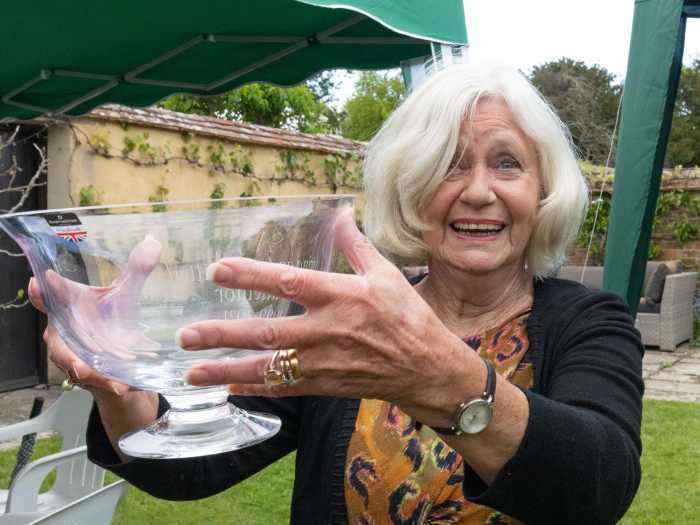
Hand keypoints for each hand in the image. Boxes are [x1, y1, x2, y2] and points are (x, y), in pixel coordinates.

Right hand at [29, 236, 161, 395]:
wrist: (126, 359)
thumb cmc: (115, 321)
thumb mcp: (125, 294)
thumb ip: (136, 271)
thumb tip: (153, 243)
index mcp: (68, 308)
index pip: (49, 298)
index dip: (42, 291)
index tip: (40, 283)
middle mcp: (66, 334)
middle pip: (57, 339)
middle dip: (61, 341)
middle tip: (66, 339)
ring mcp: (76, 357)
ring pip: (73, 363)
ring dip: (84, 368)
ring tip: (90, 372)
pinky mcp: (92, 376)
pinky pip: (96, 381)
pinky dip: (107, 382)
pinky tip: (120, 384)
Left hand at [180, 208, 483, 426]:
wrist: (427, 367)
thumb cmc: (408, 316)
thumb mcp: (386, 273)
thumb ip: (356, 245)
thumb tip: (340, 212)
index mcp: (342, 295)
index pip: (288, 281)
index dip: (251, 275)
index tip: (217, 270)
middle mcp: (328, 329)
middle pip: (267, 331)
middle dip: (223, 334)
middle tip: (185, 334)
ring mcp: (325, 361)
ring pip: (269, 366)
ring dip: (227, 369)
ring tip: (190, 371)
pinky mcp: (326, 384)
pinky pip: (285, 389)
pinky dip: (255, 388)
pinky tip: (227, 387)